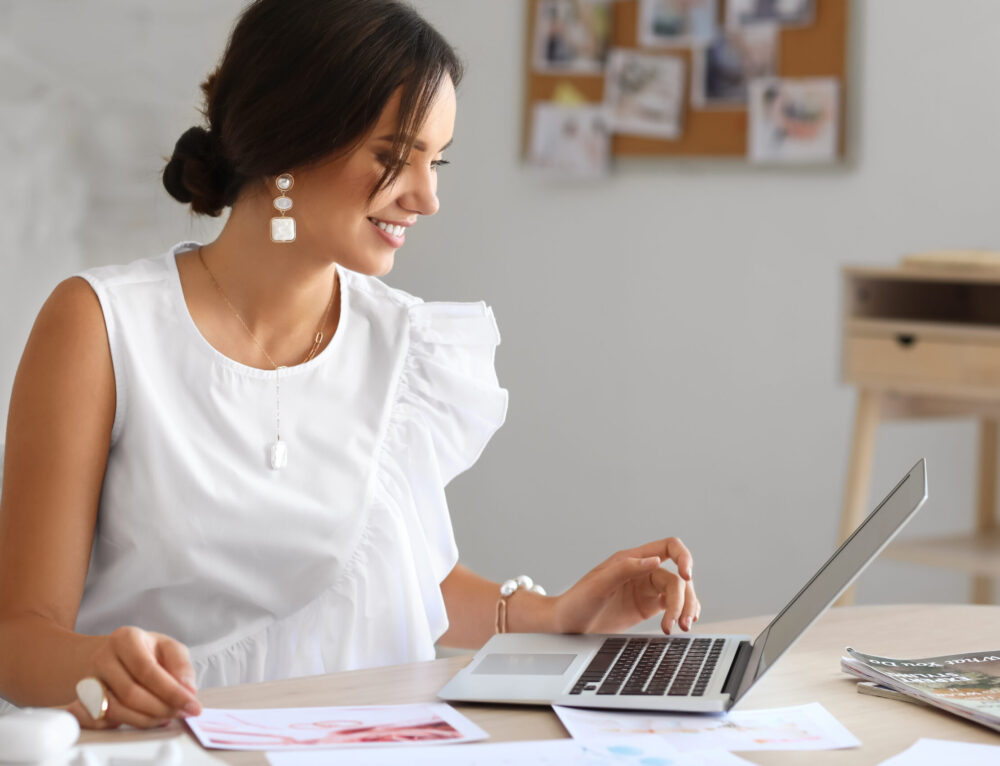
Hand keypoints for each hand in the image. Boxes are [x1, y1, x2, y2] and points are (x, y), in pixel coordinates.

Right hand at [67, 626, 201, 728]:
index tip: (192, 705)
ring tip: (165, 716)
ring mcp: (88, 681)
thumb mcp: (168, 648)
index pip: (147, 670)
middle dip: (160, 708)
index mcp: (125, 638)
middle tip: (180, 713)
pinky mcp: (81, 701)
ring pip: (116, 711)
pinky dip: (126, 724)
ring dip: (146, 719)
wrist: (112, 656)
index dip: (171, 692)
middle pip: (131, 693)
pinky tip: (145, 718)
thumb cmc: (145, 651)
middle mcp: (102, 658)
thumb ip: (181, 666)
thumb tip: (188, 690)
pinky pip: (102, 722)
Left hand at [552, 537, 699, 634]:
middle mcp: (642, 572)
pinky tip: (681, 625)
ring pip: (679, 592)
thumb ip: (625, 569)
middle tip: (681, 622)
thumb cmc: (576, 603)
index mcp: (631, 559)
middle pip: (678, 577)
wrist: (565, 626)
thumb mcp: (598, 585)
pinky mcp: (647, 607)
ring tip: (683, 628)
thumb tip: (656, 561)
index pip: (669, 547)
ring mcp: (645, 590)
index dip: (683, 557)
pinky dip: (682, 613)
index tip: (687, 576)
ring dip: (686, 608)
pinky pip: (673, 606)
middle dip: (685, 598)